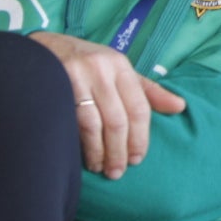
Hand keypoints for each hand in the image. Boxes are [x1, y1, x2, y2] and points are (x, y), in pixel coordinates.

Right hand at [29, 31, 186, 178]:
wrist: (40, 49)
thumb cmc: (85, 64)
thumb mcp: (117, 71)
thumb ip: (147, 91)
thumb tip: (180, 107)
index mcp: (120, 65)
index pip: (139, 108)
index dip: (140, 138)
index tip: (137, 159)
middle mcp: (101, 69)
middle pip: (118, 120)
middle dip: (120, 151)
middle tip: (118, 172)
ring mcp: (76, 76)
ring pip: (95, 125)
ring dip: (100, 152)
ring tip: (101, 169)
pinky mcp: (54, 86)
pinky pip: (72, 122)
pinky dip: (81, 144)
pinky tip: (83, 157)